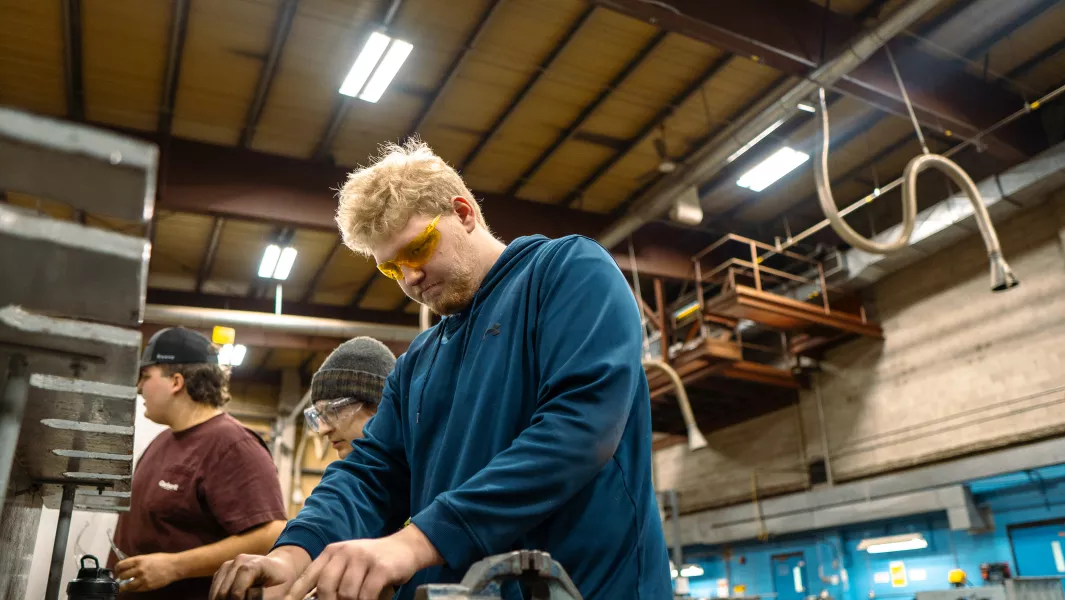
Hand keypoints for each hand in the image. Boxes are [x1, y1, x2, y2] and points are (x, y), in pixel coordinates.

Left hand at [115, 553, 180, 591]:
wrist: (175, 566)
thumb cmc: (163, 559)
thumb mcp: (148, 557)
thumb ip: (138, 562)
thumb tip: (128, 566)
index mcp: (139, 560)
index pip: (121, 565)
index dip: (117, 568)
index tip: (117, 570)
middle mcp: (139, 569)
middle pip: (122, 576)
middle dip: (120, 577)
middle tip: (121, 578)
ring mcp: (143, 579)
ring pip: (126, 586)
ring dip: (124, 586)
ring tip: (123, 585)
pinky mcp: (147, 586)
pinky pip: (135, 590)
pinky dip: (133, 589)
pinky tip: (134, 586)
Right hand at [210, 548, 308, 599]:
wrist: (280, 567)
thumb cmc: (281, 582)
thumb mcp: (278, 592)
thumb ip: (260, 598)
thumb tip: (241, 598)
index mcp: (255, 563)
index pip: (238, 587)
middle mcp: (238, 561)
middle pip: (223, 591)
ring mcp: (228, 565)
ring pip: (216, 593)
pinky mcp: (222, 572)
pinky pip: (214, 591)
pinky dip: (220, 599)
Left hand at [285, 525, 441, 599]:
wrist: (406, 548)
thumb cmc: (374, 562)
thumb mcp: (349, 564)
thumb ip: (331, 577)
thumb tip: (311, 598)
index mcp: (333, 552)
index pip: (309, 576)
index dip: (296, 594)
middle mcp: (345, 552)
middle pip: (325, 587)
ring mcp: (363, 558)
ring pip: (346, 594)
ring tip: (361, 598)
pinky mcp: (380, 567)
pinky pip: (366, 595)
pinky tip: (372, 599)